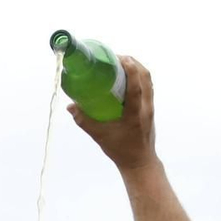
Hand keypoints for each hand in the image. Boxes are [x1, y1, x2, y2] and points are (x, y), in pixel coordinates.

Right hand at [69, 56, 156, 172]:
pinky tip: (127, 78)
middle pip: (145, 77)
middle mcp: (146, 108)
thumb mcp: (99, 136)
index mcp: (135, 114)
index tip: (120, 57)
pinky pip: (148, 87)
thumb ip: (84, 121)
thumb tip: (70, 106)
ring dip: (138, 68)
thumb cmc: (120, 150)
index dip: (130, 69)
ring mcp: (150, 108)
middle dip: (133, 63)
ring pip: (148, 81)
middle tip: (116, 57)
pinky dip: (139, 77)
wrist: (140, 162)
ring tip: (122, 63)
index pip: (136, 86)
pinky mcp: (150, 109)